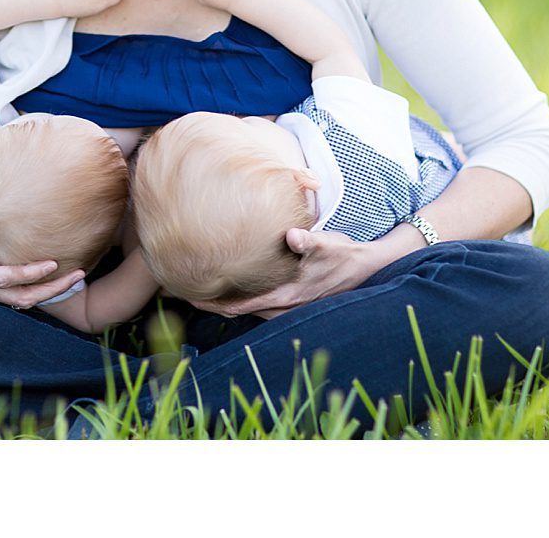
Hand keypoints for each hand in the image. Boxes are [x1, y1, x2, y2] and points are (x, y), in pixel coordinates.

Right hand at [0, 199, 81, 306]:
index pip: (1, 278)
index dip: (27, 274)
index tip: (53, 263)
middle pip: (16, 297)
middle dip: (49, 290)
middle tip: (79, 275)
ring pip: (17, 301)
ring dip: (47, 293)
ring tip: (77, 277)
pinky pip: (13, 296)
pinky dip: (36, 291)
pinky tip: (56, 278)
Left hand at [188, 227, 407, 317]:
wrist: (365, 268)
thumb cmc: (342, 255)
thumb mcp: (327, 244)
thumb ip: (309, 241)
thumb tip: (291, 236)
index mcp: (284, 296)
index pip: (238, 305)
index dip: (211, 303)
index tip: (186, 294)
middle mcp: (282, 307)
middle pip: (237, 311)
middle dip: (211, 303)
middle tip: (183, 290)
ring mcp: (287, 307)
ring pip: (247, 309)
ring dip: (226, 302)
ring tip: (203, 289)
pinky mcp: (292, 301)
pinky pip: (258, 304)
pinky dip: (242, 298)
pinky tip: (236, 286)